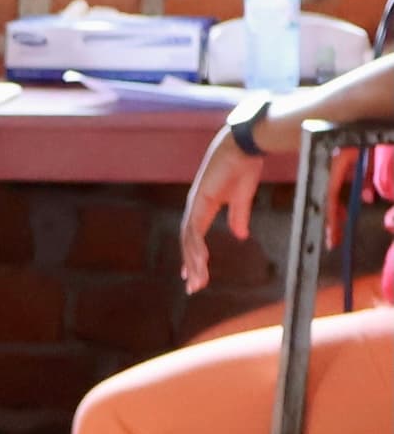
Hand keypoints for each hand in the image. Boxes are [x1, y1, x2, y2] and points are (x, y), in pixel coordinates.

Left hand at [178, 124, 258, 293]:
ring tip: (197, 280)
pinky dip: (195, 246)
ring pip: (188, 240)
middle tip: (193, 287)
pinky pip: (194, 228)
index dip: (194, 257)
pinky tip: (200, 261)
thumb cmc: (244, 167)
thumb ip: (238, 217)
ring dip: (193, 261)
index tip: (195, 275)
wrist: (244, 146)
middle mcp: (195, 208)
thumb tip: (240, 236)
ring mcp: (195, 204)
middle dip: (191, 266)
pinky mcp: (199, 200)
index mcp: (204, 208)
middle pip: (188, 243)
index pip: (195, 237)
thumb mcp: (242, 198)